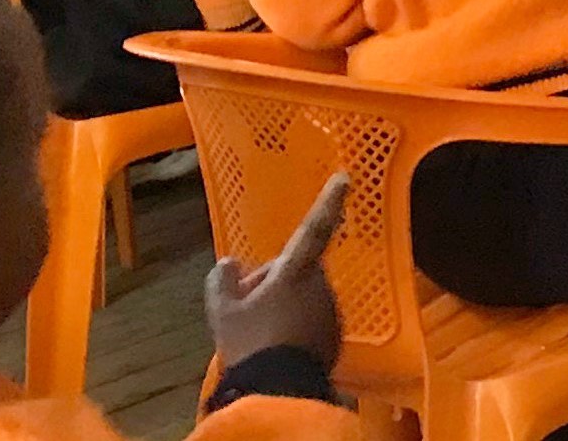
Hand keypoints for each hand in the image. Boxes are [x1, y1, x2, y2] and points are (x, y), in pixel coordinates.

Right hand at [206, 173, 349, 371]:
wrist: (277, 390)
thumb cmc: (250, 342)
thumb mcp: (222, 309)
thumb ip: (223, 279)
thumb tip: (230, 264)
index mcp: (296, 271)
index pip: (314, 228)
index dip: (328, 201)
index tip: (345, 176)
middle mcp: (321, 286)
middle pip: (296, 270)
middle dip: (274, 280)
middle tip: (246, 307)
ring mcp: (331, 311)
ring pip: (303, 295)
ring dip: (284, 304)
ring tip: (259, 333)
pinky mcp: (334, 336)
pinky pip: (312, 319)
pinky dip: (295, 325)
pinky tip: (275, 346)